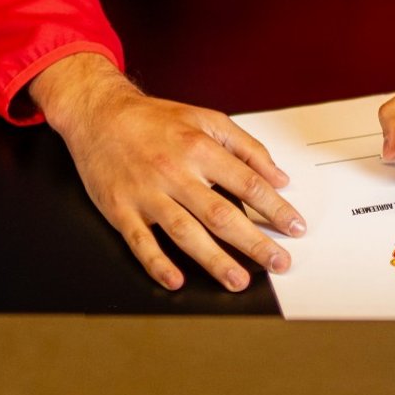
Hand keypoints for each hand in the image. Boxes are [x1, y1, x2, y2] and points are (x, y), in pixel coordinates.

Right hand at [30, 53, 304, 291]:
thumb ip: (245, 146)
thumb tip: (278, 176)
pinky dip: (158, 264)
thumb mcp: (206, 119)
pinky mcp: (120, 210)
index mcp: (198, 148)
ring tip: (239, 280)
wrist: (101, 114)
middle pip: (221, 214)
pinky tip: (176, 280)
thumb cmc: (155, 119)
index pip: (247, 183)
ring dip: (215, 260)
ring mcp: (146, 193)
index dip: (275, 207)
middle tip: (279, 262)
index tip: (294, 226)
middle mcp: (175, 172)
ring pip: (185, 233)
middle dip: (254, 242)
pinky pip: (140, 243)